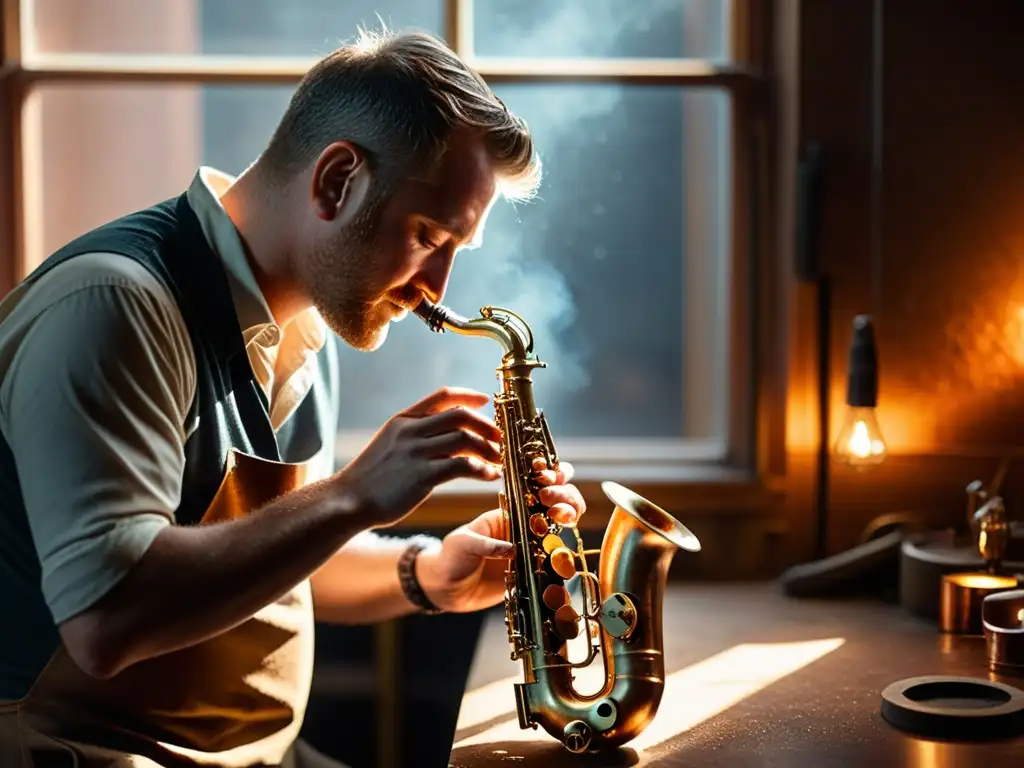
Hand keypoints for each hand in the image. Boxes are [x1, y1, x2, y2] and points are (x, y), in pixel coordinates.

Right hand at [334, 387, 501, 527]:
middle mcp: (411, 431)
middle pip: (460, 415)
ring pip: (465, 439)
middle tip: (500, 438)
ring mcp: (416, 453)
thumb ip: (416, 436)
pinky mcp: (422, 476)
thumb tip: (449, 436)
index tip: (485, 401)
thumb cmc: (371, 478)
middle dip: (486, 425)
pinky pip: (463, 466)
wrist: (348, 501)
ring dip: (489, 449)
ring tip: (499, 460)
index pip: (442, 396)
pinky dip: (483, 470)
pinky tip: (490, 476)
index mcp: (404, 420)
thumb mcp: (390, 445)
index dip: (468, 395)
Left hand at [416, 459, 586, 612]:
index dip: (547, 479)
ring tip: (565, 517)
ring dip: (570, 514)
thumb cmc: (453, 558)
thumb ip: (486, 544)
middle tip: (554, 501)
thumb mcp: (464, 544)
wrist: (450, 590)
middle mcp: (525, 525)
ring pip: (563, 525)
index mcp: (508, 511)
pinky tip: (567, 551)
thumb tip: (512, 550)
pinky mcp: (536, 569)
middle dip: (565, 494)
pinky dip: (567, 554)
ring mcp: (533, 546)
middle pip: (556, 501)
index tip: (547, 481)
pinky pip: (558, 559)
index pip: (533, 487)